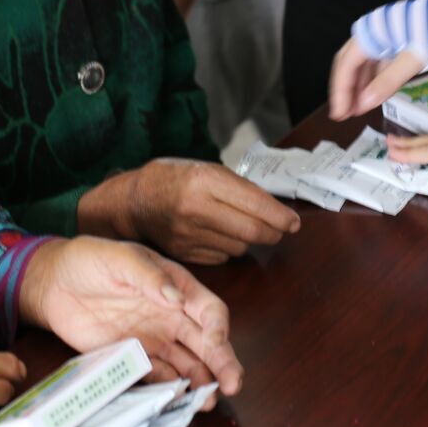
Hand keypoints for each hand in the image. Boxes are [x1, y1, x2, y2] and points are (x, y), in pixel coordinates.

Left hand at [18, 235, 244, 402]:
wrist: (53, 283)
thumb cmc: (90, 260)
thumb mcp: (121, 258)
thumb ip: (149, 277)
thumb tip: (176, 299)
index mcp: (177, 288)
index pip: (210, 311)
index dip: (218, 328)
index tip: (218, 343)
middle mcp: (172, 317)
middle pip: (206, 343)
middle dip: (222, 364)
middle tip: (233, 385)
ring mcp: (154, 340)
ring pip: (187, 365)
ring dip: (200, 383)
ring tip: (207, 402)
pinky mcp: (132, 358)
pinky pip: (156, 376)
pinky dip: (168, 389)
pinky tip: (176, 401)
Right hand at [87, 159, 299, 263]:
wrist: (133, 201)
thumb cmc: (175, 178)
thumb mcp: (206, 169)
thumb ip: (239, 187)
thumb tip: (276, 208)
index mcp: (205, 180)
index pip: (255, 203)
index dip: (281, 215)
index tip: (294, 221)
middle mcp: (196, 208)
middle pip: (252, 231)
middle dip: (274, 232)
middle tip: (280, 229)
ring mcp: (189, 234)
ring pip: (240, 246)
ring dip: (250, 240)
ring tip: (244, 226)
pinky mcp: (185, 254)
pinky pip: (223, 257)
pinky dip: (230, 248)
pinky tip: (221, 235)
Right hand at [328, 38, 425, 120]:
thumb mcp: (414, 59)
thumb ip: (388, 81)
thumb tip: (364, 103)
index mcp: (372, 32)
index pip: (346, 64)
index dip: (341, 91)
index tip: (339, 113)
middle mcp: (374, 33)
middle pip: (350, 63)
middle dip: (346, 89)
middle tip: (346, 114)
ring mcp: (386, 37)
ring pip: (364, 64)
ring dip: (360, 86)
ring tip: (359, 110)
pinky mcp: (398, 42)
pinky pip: (380, 63)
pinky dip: (375, 80)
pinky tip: (376, 95)